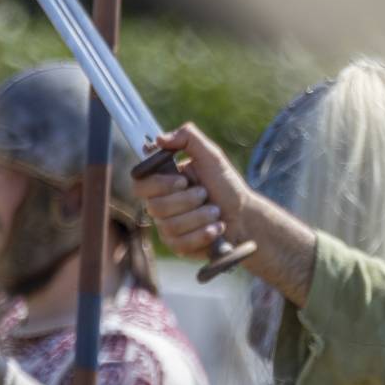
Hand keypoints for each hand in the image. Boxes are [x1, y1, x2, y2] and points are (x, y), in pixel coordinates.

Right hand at [132, 124, 250, 259]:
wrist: (245, 215)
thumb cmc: (227, 185)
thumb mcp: (212, 156)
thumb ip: (188, 138)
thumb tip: (159, 138)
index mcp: (163, 183)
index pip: (139, 184)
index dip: (158, 184)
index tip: (182, 180)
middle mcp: (160, 205)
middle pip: (155, 207)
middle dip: (188, 200)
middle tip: (206, 194)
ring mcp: (167, 227)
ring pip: (170, 226)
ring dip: (201, 216)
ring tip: (216, 211)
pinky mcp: (178, 246)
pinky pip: (180, 244)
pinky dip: (204, 234)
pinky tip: (216, 228)